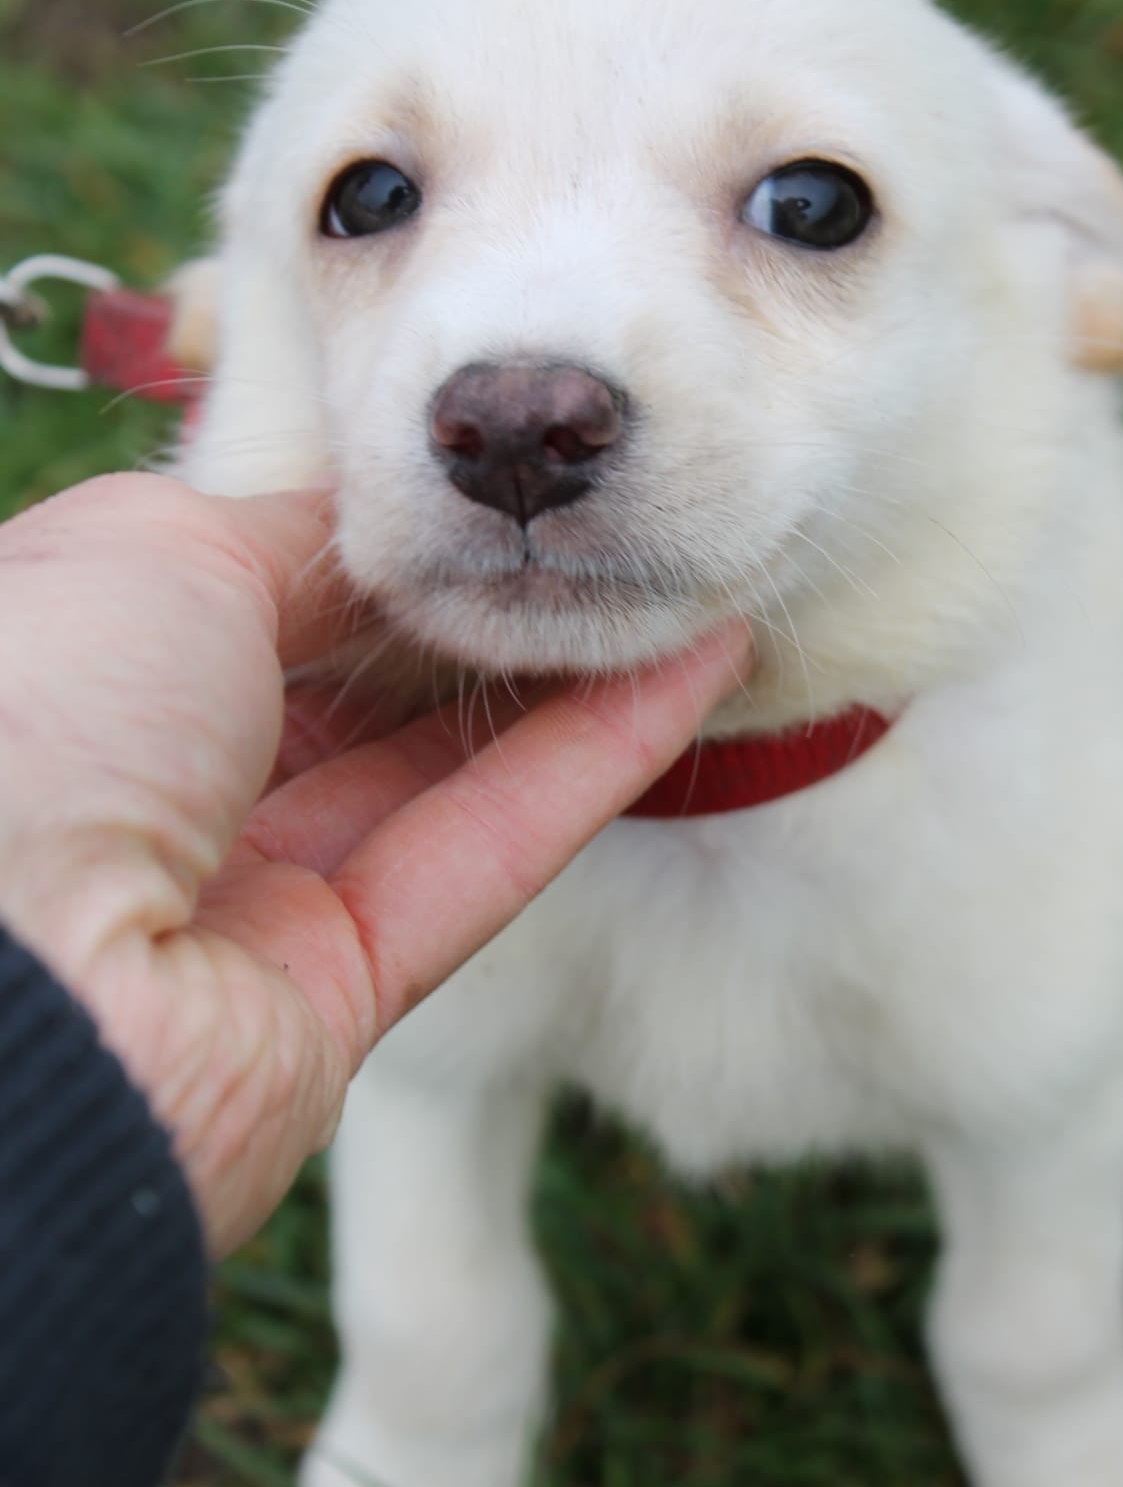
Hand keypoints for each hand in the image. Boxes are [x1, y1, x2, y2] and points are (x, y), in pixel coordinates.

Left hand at [0, 473, 746, 1253]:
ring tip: (676, 584)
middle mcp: (150, 791)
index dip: (368, 545)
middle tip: (594, 533)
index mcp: (75, 675)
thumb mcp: (152, 554)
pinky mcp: (342, 996)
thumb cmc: (43, 721)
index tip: (482, 490)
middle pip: (346, 693)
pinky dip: (589, 764)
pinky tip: (691, 673)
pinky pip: (481, 857)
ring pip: (430, 777)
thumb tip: (384, 532)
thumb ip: (286, 532)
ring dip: (556, 684)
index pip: (241, 592)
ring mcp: (247, 901)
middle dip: (471, 616)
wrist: (18, 994)